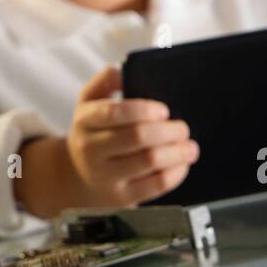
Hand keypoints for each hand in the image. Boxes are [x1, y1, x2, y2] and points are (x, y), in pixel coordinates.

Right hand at [12, 64, 198, 218]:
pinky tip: (182, 164)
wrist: (77, 176)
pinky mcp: (122, 197)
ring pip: (149, 162)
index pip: (114, 113)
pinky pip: (155, 185)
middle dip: (168, 131)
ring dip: (177, 152)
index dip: (143, 110)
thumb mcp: (89, 102)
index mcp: (85, 121)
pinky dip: (176, 173)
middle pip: (137, 137)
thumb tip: (123, 69)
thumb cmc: (93, 132)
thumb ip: (105, 80)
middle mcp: (91, 150)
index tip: (163, 110)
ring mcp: (106, 176)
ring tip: (190, 146)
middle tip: (183, 128)